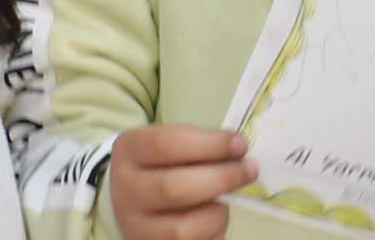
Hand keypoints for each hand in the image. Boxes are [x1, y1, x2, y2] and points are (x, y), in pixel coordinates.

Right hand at [109, 124, 254, 239]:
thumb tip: (237, 153)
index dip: (209, 145)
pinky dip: (213, 233)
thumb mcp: (169, 148)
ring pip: (184, 228)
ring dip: (217, 213)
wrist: (132, 200)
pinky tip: (214, 220)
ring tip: (226, 201)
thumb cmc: (160, 167)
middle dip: (221, 179)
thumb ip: (198, 148)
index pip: (166, 145)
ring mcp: (137, 225)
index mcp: (129, 151)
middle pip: (174, 188)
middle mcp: (126, 189)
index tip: (240, 144)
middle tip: (248, 170)